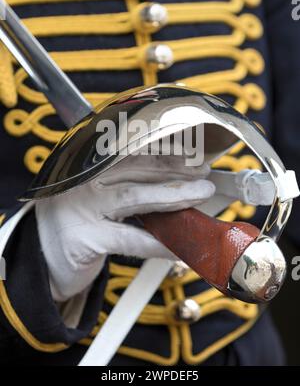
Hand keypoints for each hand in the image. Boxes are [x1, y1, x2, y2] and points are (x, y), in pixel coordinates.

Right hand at [36, 155, 214, 300]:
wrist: (42, 259)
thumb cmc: (79, 224)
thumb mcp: (96, 197)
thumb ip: (125, 185)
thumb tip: (176, 181)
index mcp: (87, 166)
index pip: (129, 150)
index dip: (163, 150)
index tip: (191, 153)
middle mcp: (82, 180)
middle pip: (136, 168)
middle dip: (175, 170)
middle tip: (204, 173)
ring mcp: (81, 208)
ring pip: (134, 196)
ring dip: (173, 195)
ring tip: (201, 194)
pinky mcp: (84, 239)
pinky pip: (130, 239)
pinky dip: (158, 243)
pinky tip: (178, 246)